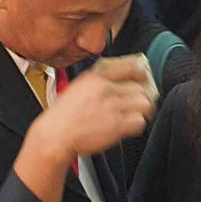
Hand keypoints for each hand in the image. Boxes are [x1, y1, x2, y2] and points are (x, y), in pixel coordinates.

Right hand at [27, 66, 154, 161]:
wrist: (55, 134)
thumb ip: (98, 81)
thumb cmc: (63, 115)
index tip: (144, 77)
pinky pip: (139, 121)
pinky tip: (128, 126)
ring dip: (141, 110)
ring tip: (134, 114)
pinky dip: (137, 125)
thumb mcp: (77, 87)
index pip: (129, 67)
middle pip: (140, 87)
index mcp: (95, 77)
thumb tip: (119, 79)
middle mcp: (105, 89)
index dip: (141, 72)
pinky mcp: (116, 125)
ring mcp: (112, 107)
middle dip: (142, 96)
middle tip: (139, 102)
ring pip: (144, 103)